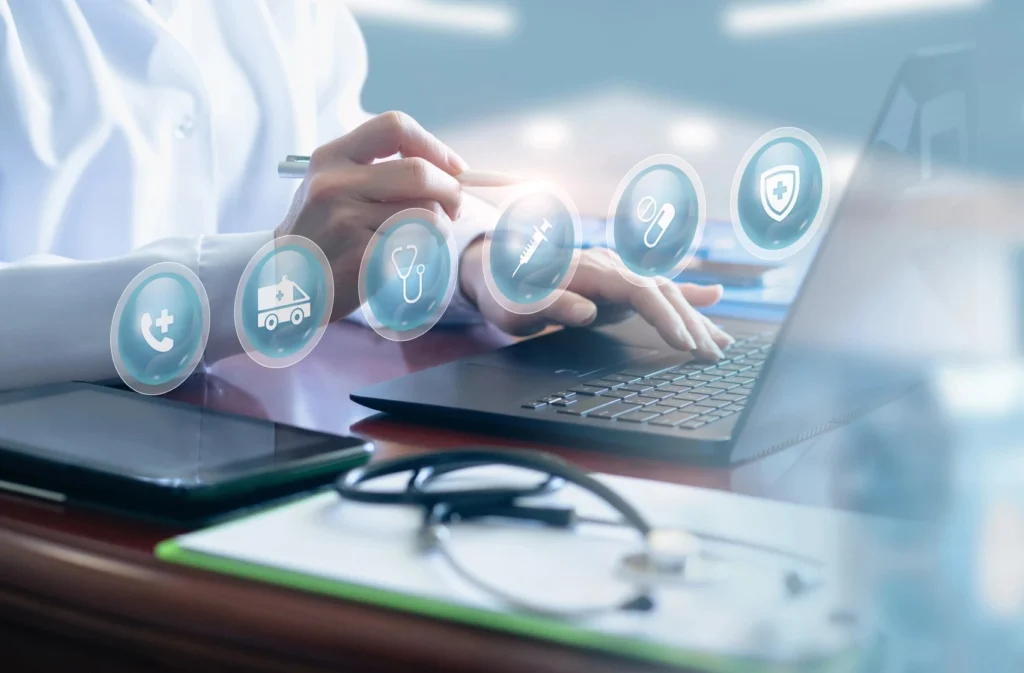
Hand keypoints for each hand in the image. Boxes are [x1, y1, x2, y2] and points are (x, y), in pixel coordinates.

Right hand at [276, 111, 467, 320]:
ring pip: (426, 213)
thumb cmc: (323, 234)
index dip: (434, 146)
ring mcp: (346, 222)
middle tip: (455, 208)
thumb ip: (379, 172)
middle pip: (419, 173)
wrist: (284, 283)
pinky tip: (406, 260)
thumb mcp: (332, 188)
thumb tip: (453, 171)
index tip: (454, 169)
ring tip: (425, 238)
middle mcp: (334, 185)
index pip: (394, 127)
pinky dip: (424, 254)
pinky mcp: (360, 258)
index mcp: (330, 158)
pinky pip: (417, 248)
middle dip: (451, 191)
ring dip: (440, 228)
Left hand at [459, 244, 733, 359]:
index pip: (640, 290)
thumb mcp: (516, 304)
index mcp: (590, 269)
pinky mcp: (616, 284)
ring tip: (724, 343)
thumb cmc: (504, 291)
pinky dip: (686, 295)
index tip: (684, 343)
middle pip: (661, 292)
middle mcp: (610, 265)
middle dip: (691, 324)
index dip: (665, 317)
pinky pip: (656, 290)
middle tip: (715, 355)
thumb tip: (587, 310)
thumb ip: (551, 304)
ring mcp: (616, 272)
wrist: (494, 271)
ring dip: (696, 317)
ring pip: (665, 292)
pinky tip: (713, 297)